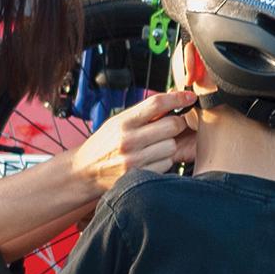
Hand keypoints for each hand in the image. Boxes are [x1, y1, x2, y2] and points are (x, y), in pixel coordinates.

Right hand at [67, 91, 197, 192]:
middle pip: (172, 125)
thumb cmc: (104, 145)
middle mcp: (128, 140)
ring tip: (153, 148)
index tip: (190, 97)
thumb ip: (142, 114)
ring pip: (172, 146)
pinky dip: (163, 162)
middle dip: (176, 125)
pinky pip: (167, 165)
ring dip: (169, 146)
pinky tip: (150, 161)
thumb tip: (173, 98)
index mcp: (123, 122)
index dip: (178, 98)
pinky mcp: (139, 176)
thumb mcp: (117, 123)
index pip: (157, 103)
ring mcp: (134, 160)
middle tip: (169, 128)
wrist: (84, 172)